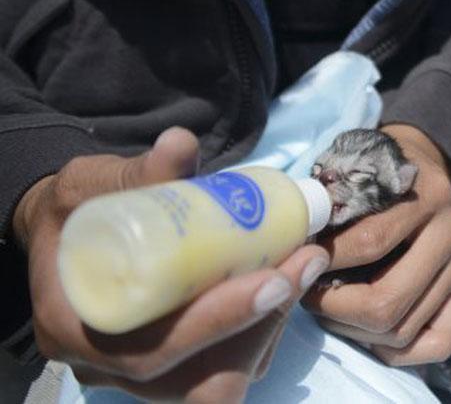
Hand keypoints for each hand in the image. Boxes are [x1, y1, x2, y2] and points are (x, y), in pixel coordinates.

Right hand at [14, 127, 330, 400]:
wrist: (72, 232)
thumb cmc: (78, 209)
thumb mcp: (92, 184)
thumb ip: (137, 172)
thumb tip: (182, 144)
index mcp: (74, 328)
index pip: (153, 351)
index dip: (218, 322)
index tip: (273, 278)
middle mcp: (108, 367)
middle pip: (200, 382)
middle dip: (261, 325)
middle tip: (304, 262)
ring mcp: (145, 373)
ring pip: (223, 380)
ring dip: (272, 325)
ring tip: (302, 263)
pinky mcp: (179, 366)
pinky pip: (230, 368)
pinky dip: (266, 329)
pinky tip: (287, 279)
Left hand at [303, 124, 450, 365]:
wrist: (423, 162)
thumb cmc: (374, 171)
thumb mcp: (353, 167)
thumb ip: (330, 200)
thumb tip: (295, 247)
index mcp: (426, 194)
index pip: (370, 243)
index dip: (324, 262)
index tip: (298, 263)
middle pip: (388, 300)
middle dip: (335, 308)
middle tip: (308, 295)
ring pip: (403, 328)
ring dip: (354, 330)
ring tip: (330, 308)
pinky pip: (435, 344)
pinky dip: (394, 349)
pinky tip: (366, 329)